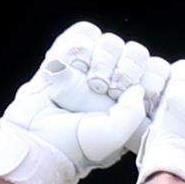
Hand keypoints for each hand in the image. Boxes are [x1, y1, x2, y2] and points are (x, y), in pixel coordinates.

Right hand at [0, 22, 170, 183]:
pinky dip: (80, 41)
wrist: (31, 141)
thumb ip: (131, 115)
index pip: (153, 75)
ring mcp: (89, 73)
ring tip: (83, 77)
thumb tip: (138, 88)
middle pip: (132, 54)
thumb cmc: (71, 148)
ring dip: (99, 55)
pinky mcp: (66, 62)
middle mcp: (111, 89)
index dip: (149, 74)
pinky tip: (73, 60)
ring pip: (109, 42)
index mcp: (128, 108)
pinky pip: (82, 35)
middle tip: (102, 85)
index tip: (134, 85)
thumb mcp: (110, 138)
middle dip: (121, 65)